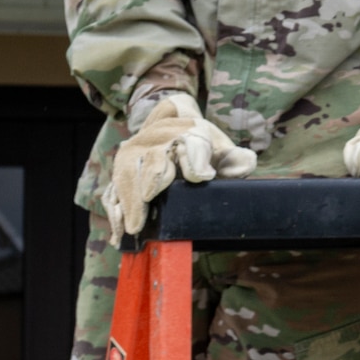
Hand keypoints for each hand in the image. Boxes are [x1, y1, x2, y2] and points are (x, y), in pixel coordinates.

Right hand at [103, 92, 255, 235]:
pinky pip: (113, 189)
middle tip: (152, 200)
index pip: (191, 142)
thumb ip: (234, 159)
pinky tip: (119, 234)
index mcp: (188, 131)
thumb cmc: (199, 144)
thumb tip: (245, 165)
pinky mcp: (120, 170)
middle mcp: (157, 139)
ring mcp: (133, 154)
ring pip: (127, 174)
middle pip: (153, 157)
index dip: (196, 159)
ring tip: (134, 227)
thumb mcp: (220, 148)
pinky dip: (116, 211)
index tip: (202, 176)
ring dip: (129, 202)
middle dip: (153, 179)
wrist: (168, 126)